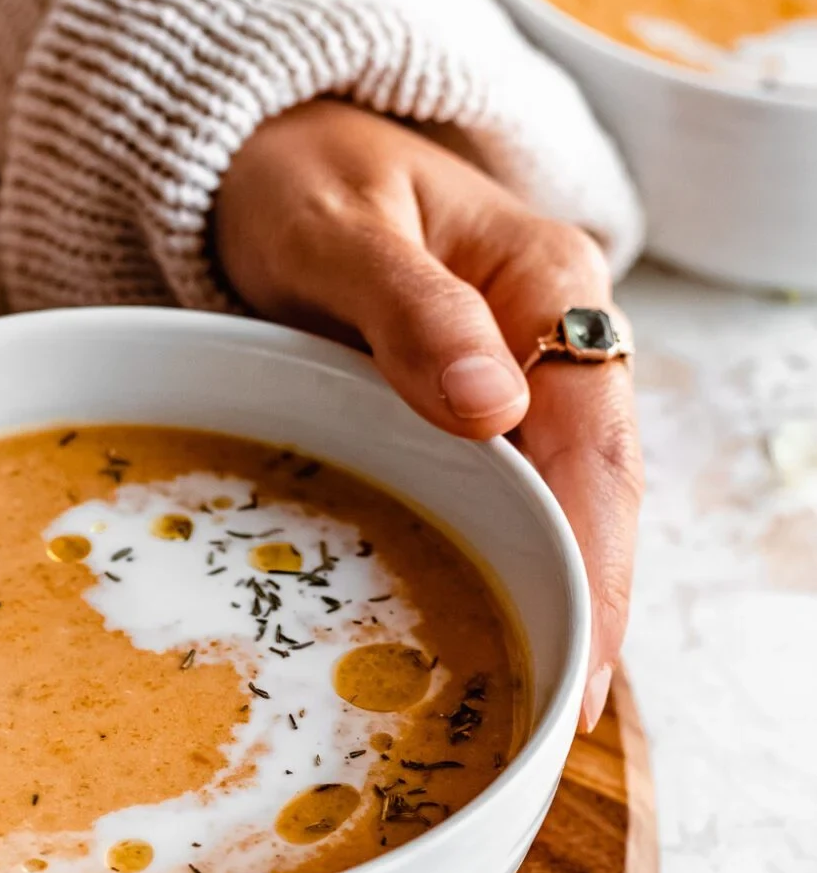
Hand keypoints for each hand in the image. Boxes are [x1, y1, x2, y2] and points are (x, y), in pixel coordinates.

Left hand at [214, 101, 641, 730]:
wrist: (273, 152)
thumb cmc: (302, 179)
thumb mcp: (336, 226)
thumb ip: (409, 308)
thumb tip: (495, 408)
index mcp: (547, 281)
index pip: (596, 443)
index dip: (597, 558)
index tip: (580, 654)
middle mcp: (557, 337)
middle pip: (600, 489)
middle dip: (593, 603)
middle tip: (562, 719)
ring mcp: (525, 376)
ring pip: (566, 501)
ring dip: (561, 594)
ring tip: (539, 704)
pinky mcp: (482, 410)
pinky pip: (515, 495)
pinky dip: (514, 562)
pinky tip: (500, 630)